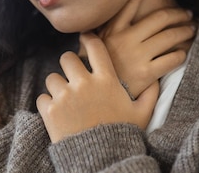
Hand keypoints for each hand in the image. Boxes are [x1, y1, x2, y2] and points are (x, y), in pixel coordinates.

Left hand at [37, 33, 159, 142]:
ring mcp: (65, 96)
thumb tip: (156, 79)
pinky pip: (42, 98)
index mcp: (106, 79)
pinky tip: (57, 113)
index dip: (88, 39)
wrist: (102, 160)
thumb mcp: (142, 114)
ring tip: (65, 99)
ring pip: (52, 77)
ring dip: (57, 87)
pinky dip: (47, 105)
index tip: (85, 38)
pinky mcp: (50, 111)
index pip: (95, 47)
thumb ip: (150, 94)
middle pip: (67, 58)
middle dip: (69, 66)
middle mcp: (84, 83)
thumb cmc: (122, 135)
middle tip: (72, 77)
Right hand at [89, 0, 194, 98]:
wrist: (98, 99)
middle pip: (160, 18)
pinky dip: (181, 53)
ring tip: (191, 31)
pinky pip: (172, 58)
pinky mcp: (148, 72)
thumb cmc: (98, 70)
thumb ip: (97, 34)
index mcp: (114, 29)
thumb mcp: (93, 47)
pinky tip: (183, 53)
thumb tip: (90, 26)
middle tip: (188, 15)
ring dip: (185, 32)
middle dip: (178, 15)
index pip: (132, 0)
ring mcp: (137, 55)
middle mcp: (126, 38)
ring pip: (170, 37)